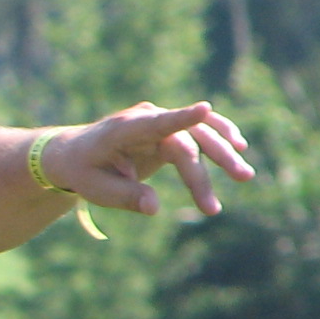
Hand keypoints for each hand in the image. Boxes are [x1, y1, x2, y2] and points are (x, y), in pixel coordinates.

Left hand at [44, 101, 253, 216]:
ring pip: (199, 134)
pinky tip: (239, 147)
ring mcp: (159, 122)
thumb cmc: (83, 171)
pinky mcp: (167, 131)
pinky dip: (219, 137)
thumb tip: (155, 209)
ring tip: (245, 176)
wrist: (74, 154)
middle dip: (211, 163)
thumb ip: (126, 196)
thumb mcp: (96, 189)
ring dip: (224, 153)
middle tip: (233, 187)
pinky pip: (199, 132)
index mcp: (123, 130)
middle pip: (186, 139)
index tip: (204, 109)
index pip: (156, 123)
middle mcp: (145, 120)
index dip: (180, 118)